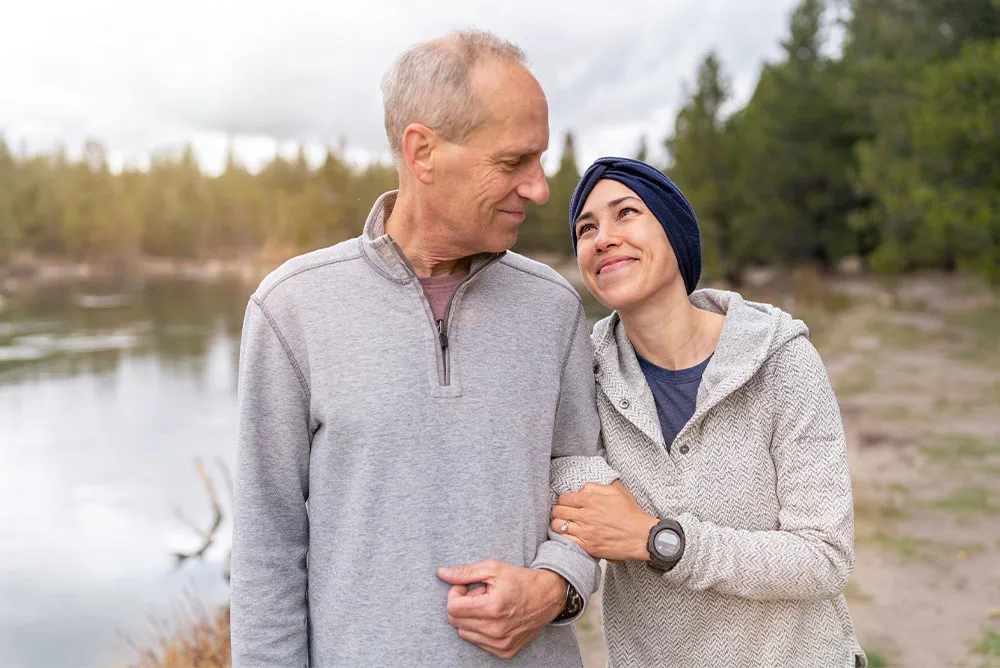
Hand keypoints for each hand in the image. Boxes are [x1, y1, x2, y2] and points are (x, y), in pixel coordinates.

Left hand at [437, 560, 565, 658]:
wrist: (549, 596)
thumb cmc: (520, 579)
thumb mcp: (493, 568)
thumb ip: (465, 572)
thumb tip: (441, 573)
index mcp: (492, 608)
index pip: (452, 608)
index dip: (455, 593)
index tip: (467, 587)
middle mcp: (496, 629)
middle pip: (456, 621)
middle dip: (462, 605)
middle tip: (478, 595)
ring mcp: (501, 643)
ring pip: (464, 633)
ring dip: (471, 618)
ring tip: (487, 606)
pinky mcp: (506, 651)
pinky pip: (478, 642)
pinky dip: (481, 629)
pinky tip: (494, 617)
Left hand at [551, 480, 658, 561]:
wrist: (641, 536)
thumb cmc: (631, 513)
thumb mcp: (616, 491)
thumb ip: (596, 487)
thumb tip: (581, 489)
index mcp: (592, 500)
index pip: (564, 498)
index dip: (563, 500)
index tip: (567, 503)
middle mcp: (586, 515)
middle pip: (558, 511)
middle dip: (558, 511)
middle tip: (563, 513)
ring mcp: (586, 532)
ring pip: (558, 526)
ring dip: (558, 524)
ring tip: (563, 524)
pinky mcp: (588, 546)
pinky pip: (565, 541)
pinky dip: (562, 537)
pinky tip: (567, 535)